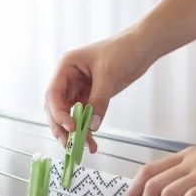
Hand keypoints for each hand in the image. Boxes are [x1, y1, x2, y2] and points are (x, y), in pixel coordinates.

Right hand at [45, 29, 152, 151]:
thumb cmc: (123, 50)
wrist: (142, 47)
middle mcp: (69, 79)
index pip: (54, 94)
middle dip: (61, 127)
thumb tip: (92, 126)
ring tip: (80, 148)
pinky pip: (86, 116)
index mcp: (66, 67)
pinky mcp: (92, 96)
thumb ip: (99, 100)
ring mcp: (80, 89)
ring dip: (74, 132)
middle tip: (69, 144)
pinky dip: (88, 130)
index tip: (70, 127)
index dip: (58, 113)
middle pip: (57, 108)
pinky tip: (92, 142)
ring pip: (71, 115)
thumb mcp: (109, 74)